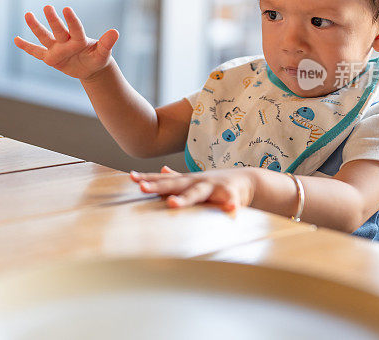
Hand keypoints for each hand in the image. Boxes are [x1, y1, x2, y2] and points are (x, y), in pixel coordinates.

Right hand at [14, 5, 119, 79]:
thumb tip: (115, 32)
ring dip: (36, 27)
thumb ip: (106, 44)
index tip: (66, 9)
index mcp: (79, 39)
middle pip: (58, 30)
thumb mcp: (103, 54)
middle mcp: (66, 41)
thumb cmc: (97, 58)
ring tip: (28, 15)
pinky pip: (37, 52)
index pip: (75, 29)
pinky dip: (27, 47)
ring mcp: (57, 48)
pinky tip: (16, 39)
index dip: (72, 20)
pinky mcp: (51, 58)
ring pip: (45, 37)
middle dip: (53, 20)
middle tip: (47, 7)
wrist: (90, 66)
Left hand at [130, 166, 255, 211]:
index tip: (132, 178)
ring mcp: (213, 188)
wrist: (247, 181)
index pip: (164, 179)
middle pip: (175, 185)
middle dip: (158, 186)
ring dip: (185, 199)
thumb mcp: (194, 180)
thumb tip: (161, 168)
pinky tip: (231, 210)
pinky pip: (231, 203)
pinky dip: (231, 206)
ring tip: (172, 203)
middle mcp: (197, 182)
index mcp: (187, 181)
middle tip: (142, 187)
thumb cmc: (215, 184)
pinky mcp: (231, 197)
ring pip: (198, 194)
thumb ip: (177, 177)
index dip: (148, 178)